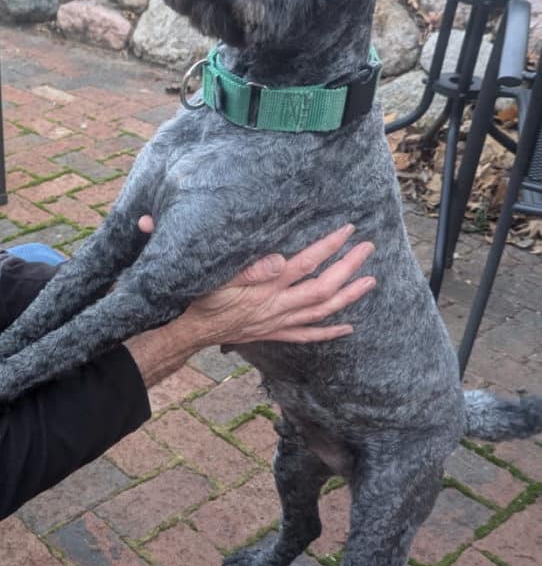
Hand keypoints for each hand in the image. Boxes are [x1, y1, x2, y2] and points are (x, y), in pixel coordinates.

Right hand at [169, 221, 375, 346]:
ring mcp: (280, 322)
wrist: (195, 331)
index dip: (329, 247)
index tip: (347, 230)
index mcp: (267, 288)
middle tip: (367, 248)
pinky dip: (330, 332)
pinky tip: (348, 327)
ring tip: (370, 281)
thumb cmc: (205, 300)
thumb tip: (279, 260)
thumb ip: (250, 271)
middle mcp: (278, 306)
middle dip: (348, 267)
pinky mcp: (276, 332)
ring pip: (322, 311)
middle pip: (323, 288)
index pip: (306, 264)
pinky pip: (308, 335)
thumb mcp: (219, 280)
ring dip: (349, 296)